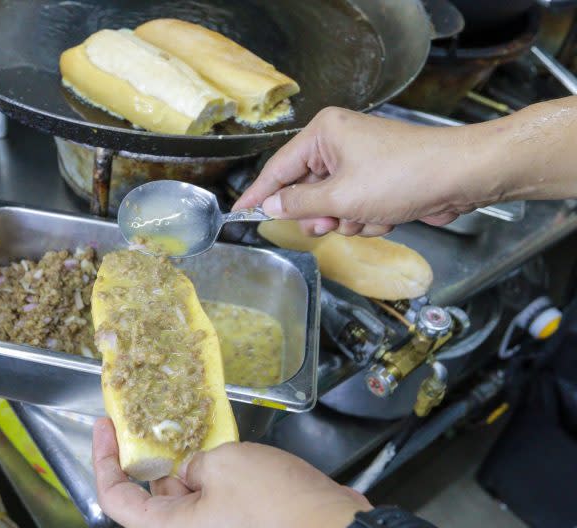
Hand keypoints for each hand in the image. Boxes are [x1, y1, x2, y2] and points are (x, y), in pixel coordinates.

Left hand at [93, 418, 371, 527]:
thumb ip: (192, 463)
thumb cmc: (275, 505)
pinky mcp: (236, 527)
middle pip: (150, 497)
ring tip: (189, 425)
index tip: (104, 427)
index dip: (103, 459)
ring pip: (183, 495)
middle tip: (150, 416)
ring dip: (183, 463)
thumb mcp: (222, 464)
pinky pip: (210, 499)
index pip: (116, 498)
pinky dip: (208, 473)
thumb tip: (191, 470)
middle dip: (151, 457)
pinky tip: (217, 445)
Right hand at [234, 106, 502, 236]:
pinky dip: (366, 219)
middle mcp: (339, 143)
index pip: (278, 167)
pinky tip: (385, 217)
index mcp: (325, 133)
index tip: (239, 212)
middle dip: (319, 213)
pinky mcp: (378, 181)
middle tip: (327, 224)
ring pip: (331, 205)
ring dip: (346, 220)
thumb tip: (271, 206)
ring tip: (367, 217)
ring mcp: (360, 162)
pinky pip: (354, 208)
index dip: (259, 194)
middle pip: (306, 190)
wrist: (459, 177)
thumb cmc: (403, 175)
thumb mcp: (341, 197)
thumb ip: (300, 204)